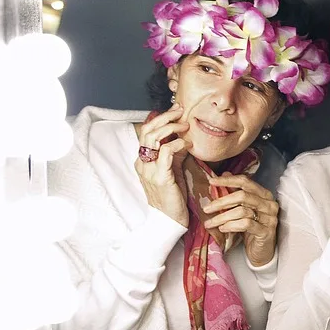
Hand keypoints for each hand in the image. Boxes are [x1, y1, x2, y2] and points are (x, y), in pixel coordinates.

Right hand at [134, 106, 190, 226]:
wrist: (169, 219)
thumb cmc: (173, 194)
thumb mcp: (173, 169)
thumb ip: (175, 154)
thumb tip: (183, 138)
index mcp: (143, 160)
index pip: (147, 132)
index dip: (161, 118)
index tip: (176, 110)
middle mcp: (142, 163)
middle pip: (148, 131)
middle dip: (164, 117)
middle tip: (180, 110)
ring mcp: (149, 170)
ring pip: (154, 139)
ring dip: (171, 128)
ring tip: (185, 125)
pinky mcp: (160, 178)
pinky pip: (165, 154)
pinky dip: (176, 144)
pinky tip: (186, 142)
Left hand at [203, 175, 278, 265]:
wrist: (262, 251)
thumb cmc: (252, 229)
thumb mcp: (243, 210)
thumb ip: (236, 193)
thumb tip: (225, 174)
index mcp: (264, 195)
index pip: (245, 182)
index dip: (228, 181)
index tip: (211, 182)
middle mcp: (269, 204)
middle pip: (243, 196)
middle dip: (222, 201)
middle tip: (207, 208)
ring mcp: (269, 218)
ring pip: (242, 211)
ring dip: (222, 216)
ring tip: (210, 222)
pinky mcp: (266, 231)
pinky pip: (245, 224)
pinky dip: (231, 225)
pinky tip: (222, 228)